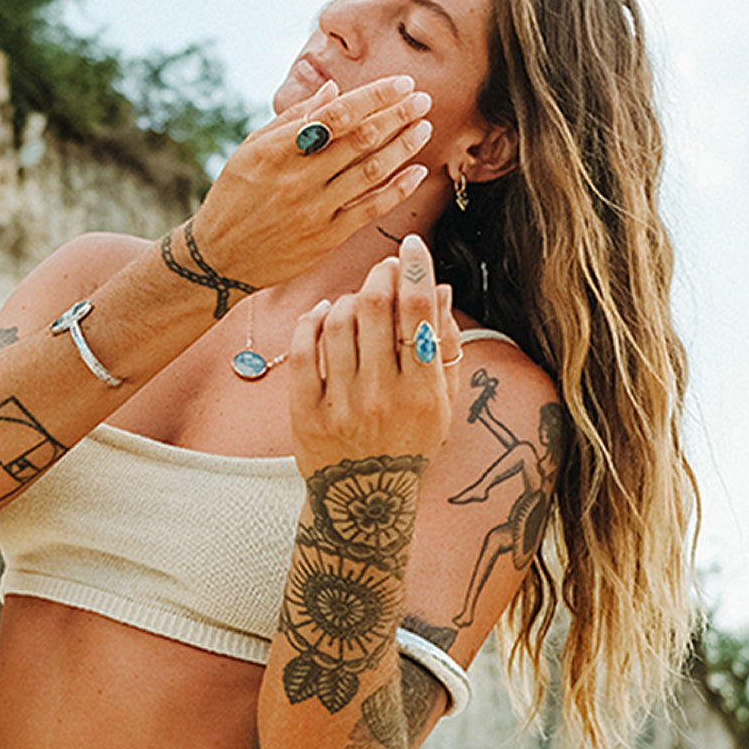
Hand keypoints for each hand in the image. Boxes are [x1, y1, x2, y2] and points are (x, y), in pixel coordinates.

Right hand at [192, 77, 433, 289]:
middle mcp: (298, 179)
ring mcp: (315, 211)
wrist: (221, 258)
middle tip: (423, 99)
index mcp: (276, 151)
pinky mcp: (327, 238)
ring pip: (371, 172)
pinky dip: (398, 189)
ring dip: (403, 147)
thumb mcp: (251, 150)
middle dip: (396, 116)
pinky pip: (370, 210)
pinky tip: (418, 172)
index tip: (401, 83)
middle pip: (360, 140)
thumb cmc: (234, 198)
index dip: (374, 97)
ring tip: (424, 127)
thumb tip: (334, 90)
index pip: (336, 115)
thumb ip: (292, 120)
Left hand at [288, 235, 461, 476]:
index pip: (419, 316)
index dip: (416, 272)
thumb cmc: (410, 442)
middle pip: (375, 310)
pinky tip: (320, 313)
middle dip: (379, 277)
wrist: (366, 501)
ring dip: (346, 299)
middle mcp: (384, 397)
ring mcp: (342, 406)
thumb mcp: (443, 402)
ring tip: (354, 300)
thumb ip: (445, 347)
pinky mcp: (307, 414)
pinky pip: (303, 351)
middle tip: (383, 268)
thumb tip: (440, 289)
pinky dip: (311, 321)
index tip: (411, 247)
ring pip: (338, 324)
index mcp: (424, 392)